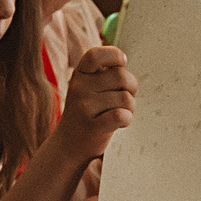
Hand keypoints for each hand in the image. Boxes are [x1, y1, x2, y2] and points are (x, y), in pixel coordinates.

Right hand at [48, 46, 136, 162]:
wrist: (69, 145)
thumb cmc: (88, 112)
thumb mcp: (89, 87)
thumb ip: (104, 73)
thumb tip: (123, 59)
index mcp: (80, 74)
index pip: (96, 55)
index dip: (114, 55)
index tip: (122, 63)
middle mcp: (79, 88)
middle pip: (121, 76)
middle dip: (131, 88)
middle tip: (124, 99)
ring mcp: (84, 107)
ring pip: (125, 98)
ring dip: (130, 107)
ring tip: (119, 113)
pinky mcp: (92, 126)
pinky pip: (121, 115)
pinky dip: (127, 119)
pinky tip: (121, 123)